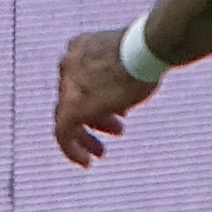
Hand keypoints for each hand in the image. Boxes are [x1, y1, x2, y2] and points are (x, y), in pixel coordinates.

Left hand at [52, 27, 158, 166]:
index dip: (100, 97)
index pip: (83, 79)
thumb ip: (120, 72)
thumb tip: (126, 91)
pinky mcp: (72, 107)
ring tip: (102, 152)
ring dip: (86, 136)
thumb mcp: (130, 57)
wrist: (146, 49)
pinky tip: (85, 162)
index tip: (117, 111)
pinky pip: (63, 134)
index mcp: (80, 49)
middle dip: (96, 117)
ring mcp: (68, 85)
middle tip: (115, 129)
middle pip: (75, 98)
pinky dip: (72, 149)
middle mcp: (69, 64)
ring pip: (67, 118)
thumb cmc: (148, 50)